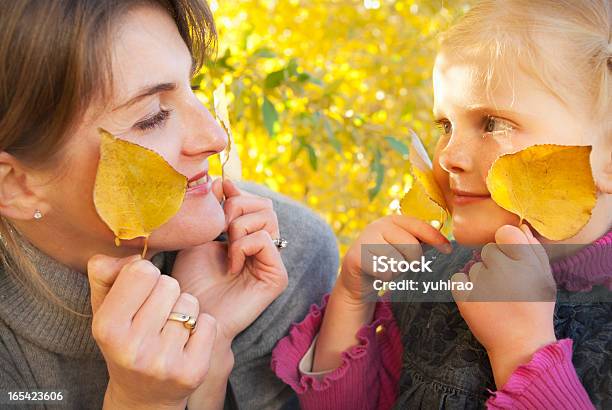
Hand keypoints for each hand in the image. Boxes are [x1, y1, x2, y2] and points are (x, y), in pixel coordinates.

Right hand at [87, 254, 216, 409]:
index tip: (141, 291)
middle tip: (157, 313)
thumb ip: (105, 272)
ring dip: (184, 309)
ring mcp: (164, 363)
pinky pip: (209, 322)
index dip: (146, 275)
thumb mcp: (104, 307)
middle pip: (170, 284)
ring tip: (170, 328)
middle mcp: (133, 348)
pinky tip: (186, 341)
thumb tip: (134, 255)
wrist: (143, 395)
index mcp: (107, 328)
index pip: (142, 271)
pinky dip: (202, 326)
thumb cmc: (125, 339)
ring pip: (190, 302)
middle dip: (167, 292)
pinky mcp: (192, 371)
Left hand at [172, 178, 287, 342]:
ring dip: (238, 227)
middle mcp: (263, 247)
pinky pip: (266, 240)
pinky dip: (243, 246)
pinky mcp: (277, 276)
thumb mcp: (197, 235)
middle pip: (265, 205)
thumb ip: (213, 208)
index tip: (219, 190)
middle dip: (237, 207)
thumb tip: (225, 180)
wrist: (190, 315)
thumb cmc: (188, 280)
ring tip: (224, 248)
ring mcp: (272, 261)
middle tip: (219, 229)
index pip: (255, 200)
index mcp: (247, 236)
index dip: (237, 192)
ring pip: (267, 218)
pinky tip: (230, 265)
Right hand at [311, 215, 450, 371]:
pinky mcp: (357, 256)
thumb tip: (447, 243)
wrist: (357, 276)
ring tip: (388, 268)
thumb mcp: (403, 247)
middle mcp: (378, 225)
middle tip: (405, 264)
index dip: (436, 238)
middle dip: (413, 260)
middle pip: (411, 245)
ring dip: (397, 270)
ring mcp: (366, 239)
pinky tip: (378, 274)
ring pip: (398, 260)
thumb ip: (421, 242)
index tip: (448, 250)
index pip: (419, 226)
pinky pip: (384, 271)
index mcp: (393, 220)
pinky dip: (386, 277)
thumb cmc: (386, 260)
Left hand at [451, 224, 556, 387]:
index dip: (507, 246)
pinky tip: (478, 300)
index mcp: (526, 261)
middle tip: (507, 287)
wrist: (520, 344)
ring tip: (496, 299)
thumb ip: (533, 249)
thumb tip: (520, 225)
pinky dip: (464, 288)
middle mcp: (504, 268)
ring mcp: (482, 283)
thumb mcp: (544, 277)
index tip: (512, 262)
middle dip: (495, 265)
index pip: (505, 232)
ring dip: (481, 279)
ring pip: (474, 267)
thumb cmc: (534, 309)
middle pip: (488, 250)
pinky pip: (457, 279)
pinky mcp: (464, 297)